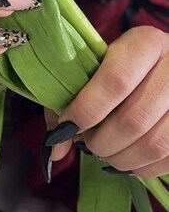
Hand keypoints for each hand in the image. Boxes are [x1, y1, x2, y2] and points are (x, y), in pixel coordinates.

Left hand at [47, 26, 168, 176]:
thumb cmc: (121, 67)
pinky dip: (142, 168)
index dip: (86, 110)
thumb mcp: (95, 68)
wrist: (166, 65)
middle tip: (87, 144)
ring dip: (121, 159)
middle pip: (134, 119)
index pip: (116, 81)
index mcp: (145, 44)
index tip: (67, 126)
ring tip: (105, 153)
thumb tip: (54, 148)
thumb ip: (67, 100)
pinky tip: (128, 159)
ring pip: (155, 144)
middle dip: (101, 142)